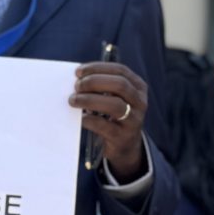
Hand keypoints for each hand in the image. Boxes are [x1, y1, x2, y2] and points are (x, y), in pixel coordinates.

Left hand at [71, 62, 148, 181]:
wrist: (125, 146)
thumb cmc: (114, 115)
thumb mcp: (115, 97)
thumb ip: (102, 86)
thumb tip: (78, 78)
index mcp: (138, 87)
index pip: (120, 70)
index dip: (98, 68)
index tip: (79, 72)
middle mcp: (139, 102)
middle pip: (120, 84)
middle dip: (94, 82)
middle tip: (76, 86)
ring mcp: (133, 120)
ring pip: (114, 104)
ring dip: (90, 99)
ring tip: (74, 100)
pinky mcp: (123, 137)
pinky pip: (105, 126)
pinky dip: (89, 119)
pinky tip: (81, 118)